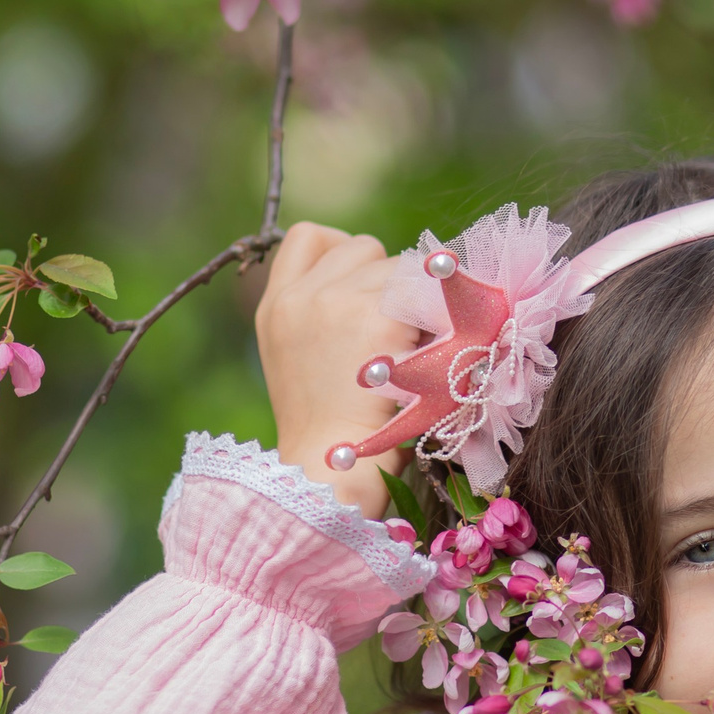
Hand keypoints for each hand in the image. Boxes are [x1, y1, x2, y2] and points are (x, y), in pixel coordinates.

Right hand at [255, 221, 417, 515]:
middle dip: (388, 281)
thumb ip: (322, 319)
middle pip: (362, 248)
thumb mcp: (300, 365)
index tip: (366, 283)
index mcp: (275, 308)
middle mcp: (299, 297)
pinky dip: (437, 314)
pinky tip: (434, 348)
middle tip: (400, 333)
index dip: (344, 251)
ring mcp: (334, 302)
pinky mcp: (375, 317)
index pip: (310, 239)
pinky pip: (424, 290)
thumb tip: (381, 286)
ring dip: (417, 298)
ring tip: (416, 347)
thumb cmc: (330, 437)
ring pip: (399, 264)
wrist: (329, 475)